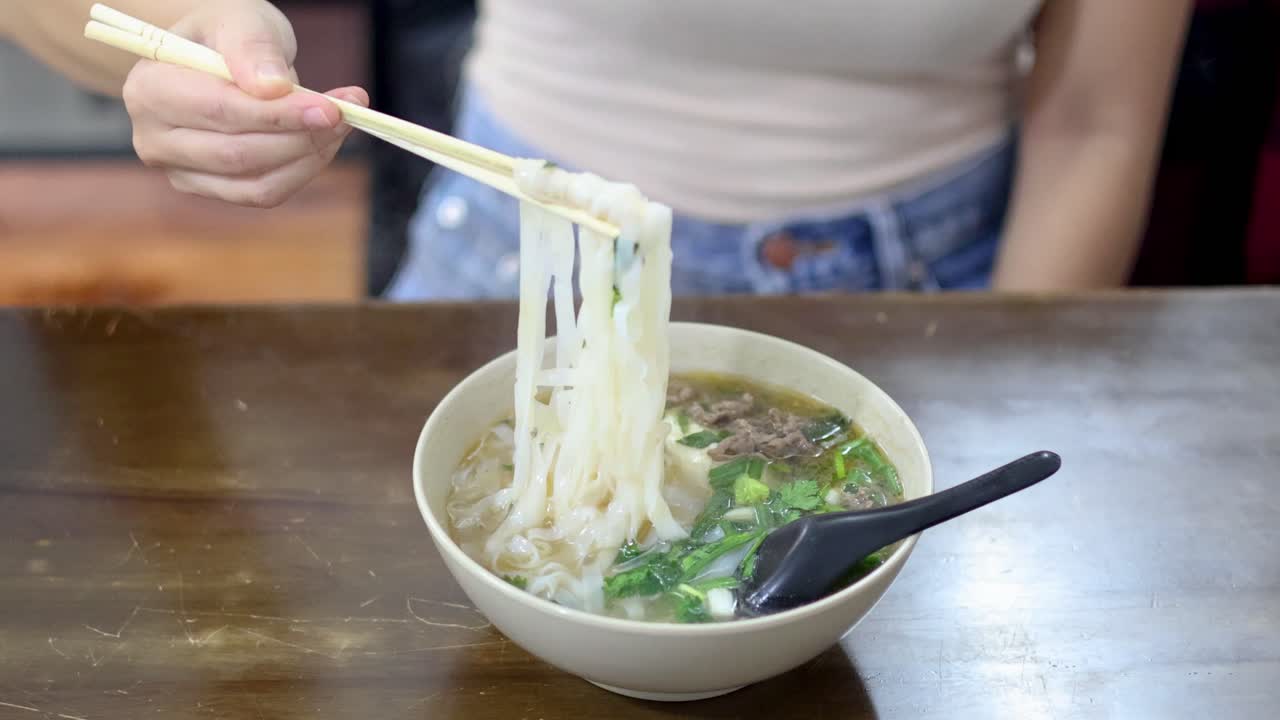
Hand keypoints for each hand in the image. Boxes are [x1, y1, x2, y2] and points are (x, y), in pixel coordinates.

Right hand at [122, 0, 368, 207]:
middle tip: (346, 113)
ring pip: (255, 182)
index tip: (331, 108)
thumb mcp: (239, 19)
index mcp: (149, 88)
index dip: (280, 115)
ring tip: (339, 123)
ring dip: (309, 157)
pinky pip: (262, 194)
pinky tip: (321, 143)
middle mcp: (154, 138)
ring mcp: (179, 171)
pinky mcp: (210, 189)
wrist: (216, 53)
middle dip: (302, 137)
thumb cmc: (226, 34)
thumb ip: (253, 48)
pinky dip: (301, 171)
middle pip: (239, 154)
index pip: (222, 111)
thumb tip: (273, 88)